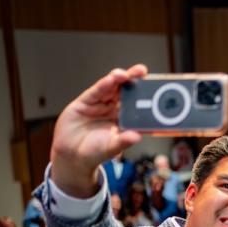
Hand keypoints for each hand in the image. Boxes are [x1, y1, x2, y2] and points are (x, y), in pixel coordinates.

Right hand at [51, 65, 146, 197]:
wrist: (72, 156)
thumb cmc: (95, 152)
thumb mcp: (111, 148)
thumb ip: (123, 141)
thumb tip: (137, 137)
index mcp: (124, 118)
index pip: (136, 103)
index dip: (144, 94)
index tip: (155, 86)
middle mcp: (113, 108)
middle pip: (125, 91)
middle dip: (133, 79)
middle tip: (142, 71)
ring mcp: (99, 104)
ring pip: (110, 88)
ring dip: (118, 79)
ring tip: (125, 75)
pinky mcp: (85, 102)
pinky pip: (95, 92)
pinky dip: (103, 85)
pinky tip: (110, 79)